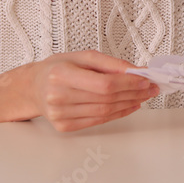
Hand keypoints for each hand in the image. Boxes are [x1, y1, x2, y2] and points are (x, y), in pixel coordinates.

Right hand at [26, 50, 159, 131]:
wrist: (33, 87)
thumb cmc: (57, 68)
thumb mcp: (81, 56)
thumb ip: (110, 63)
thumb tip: (135, 71)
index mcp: (61, 74)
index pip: (103, 83)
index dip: (128, 84)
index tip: (145, 80)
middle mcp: (58, 96)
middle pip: (106, 99)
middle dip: (134, 93)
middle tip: (150, 87)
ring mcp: (60, 114)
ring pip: (105, 112)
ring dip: (129, 104)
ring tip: (143, 96)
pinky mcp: (64, 126)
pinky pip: (98, 121)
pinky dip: (117, 114)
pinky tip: (128, 106)